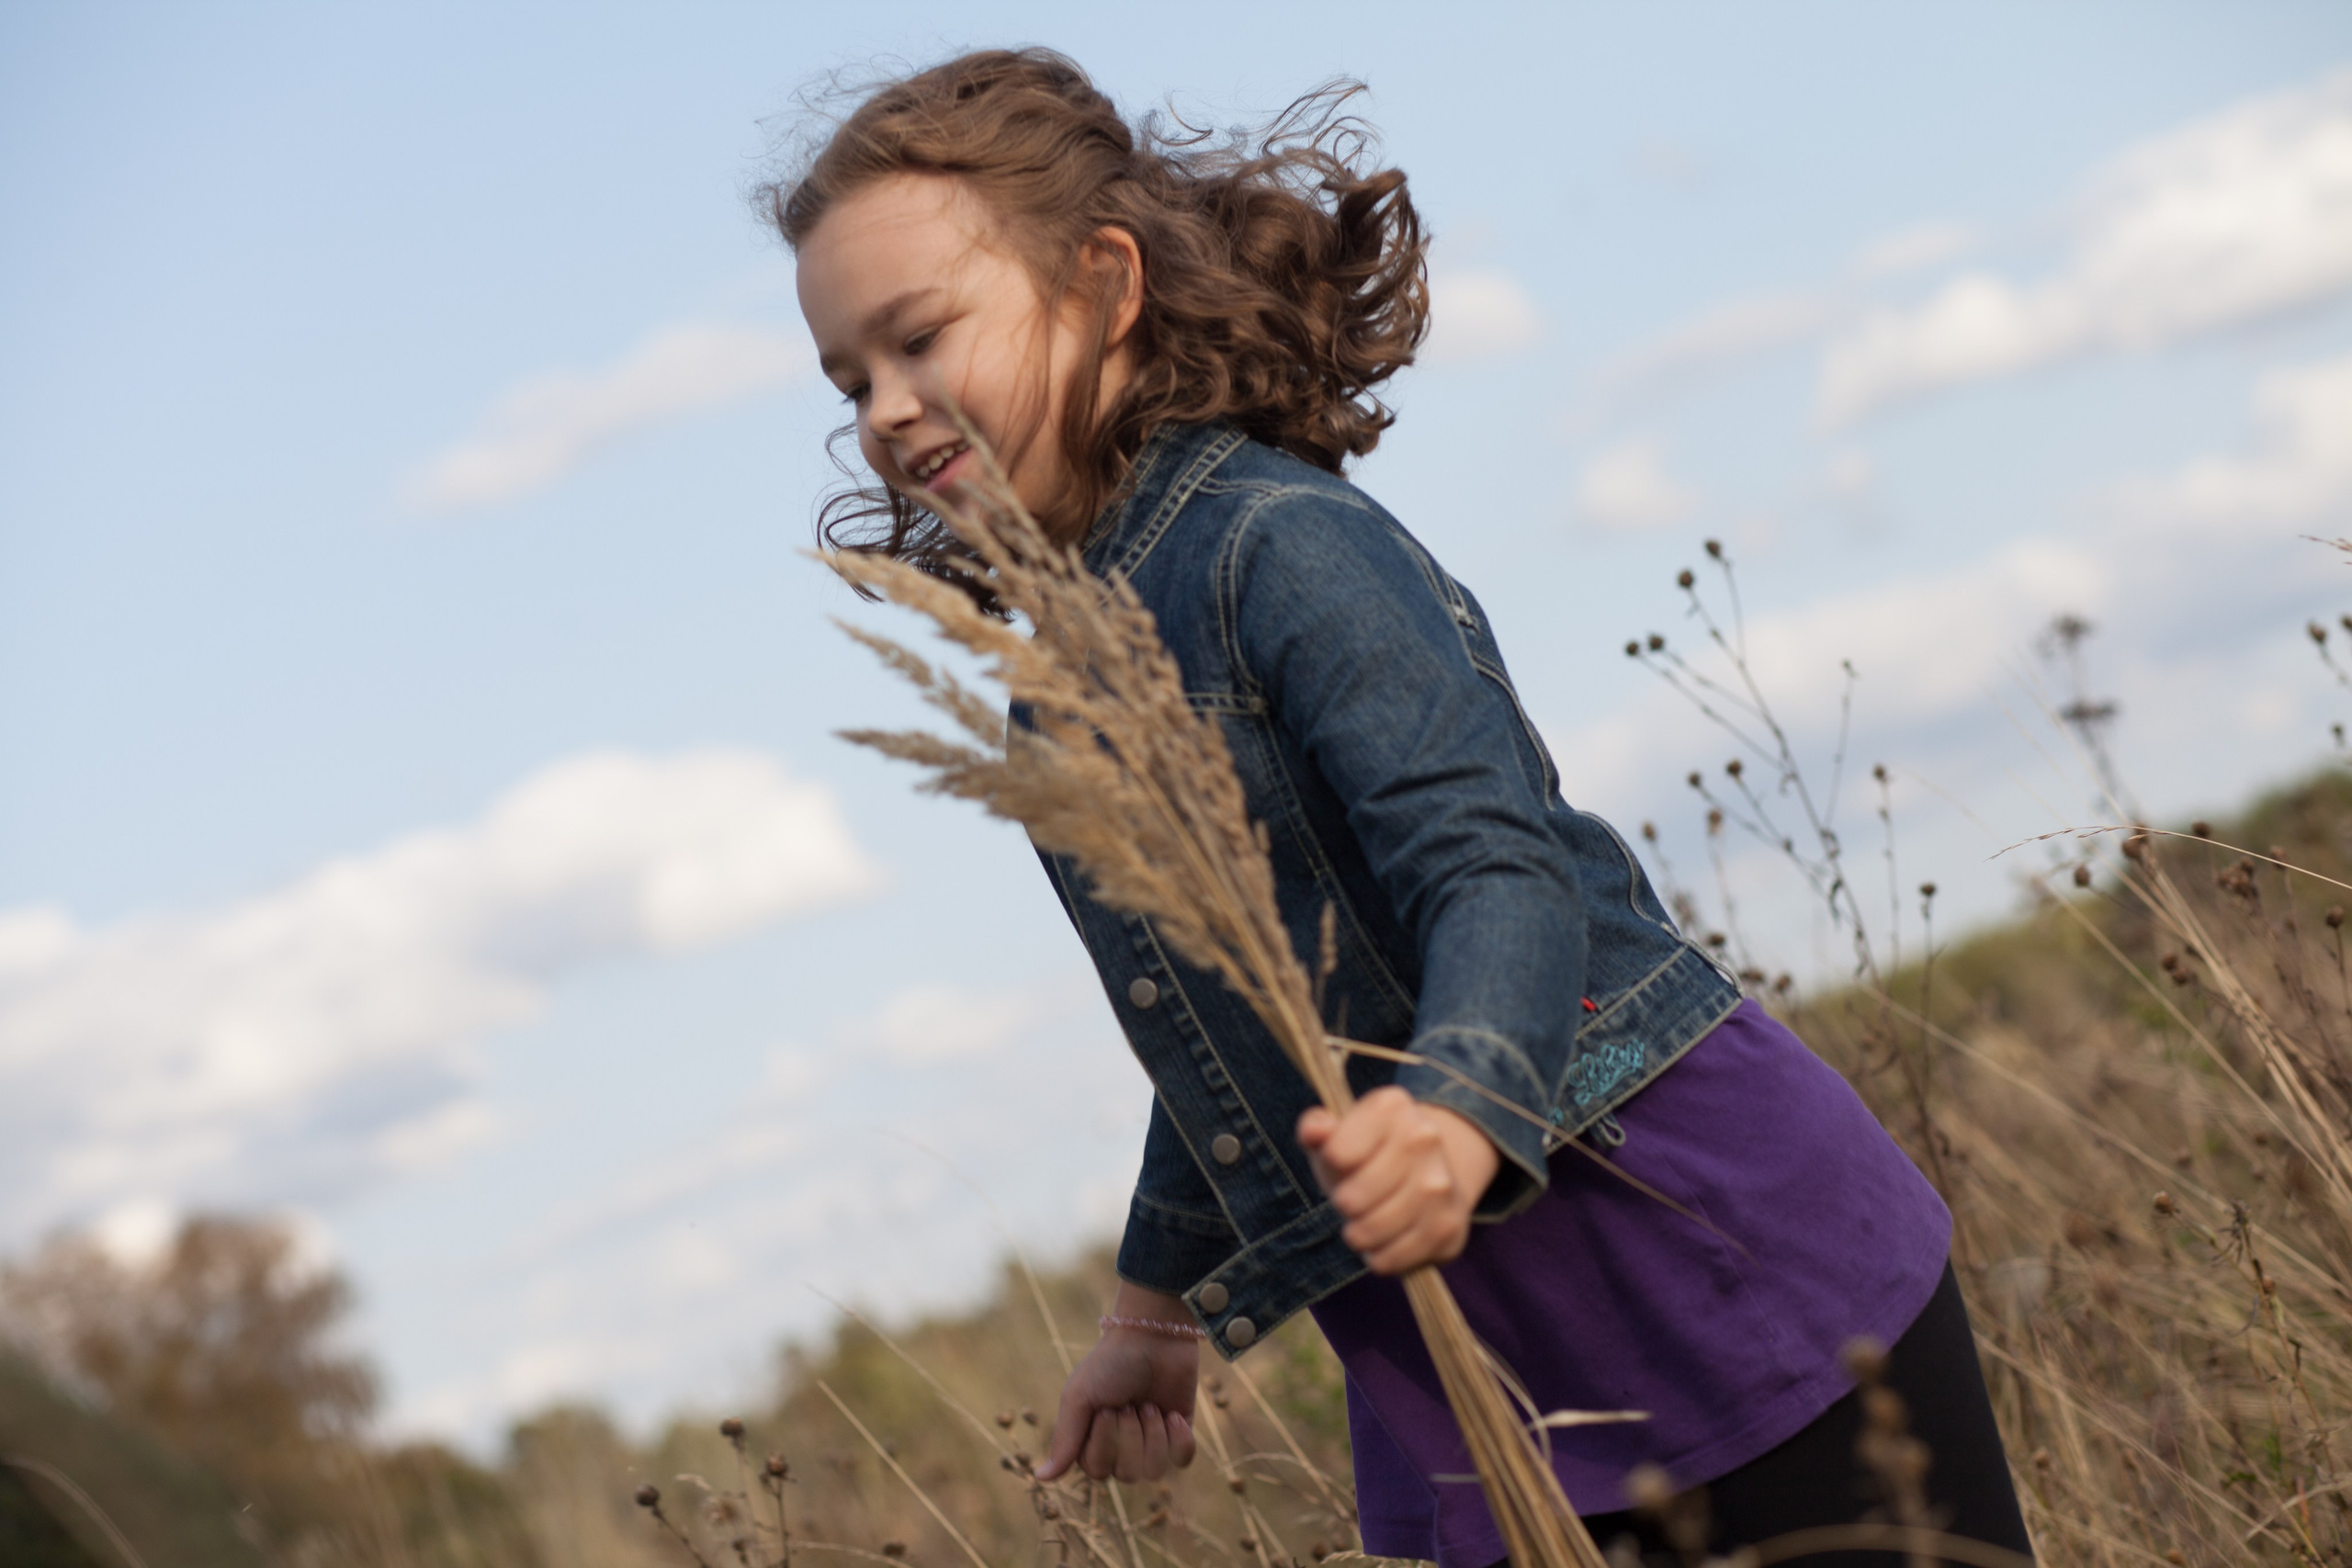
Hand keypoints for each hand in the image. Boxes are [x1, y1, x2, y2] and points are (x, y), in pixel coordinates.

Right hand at [1036, 1286, 1197, 1482]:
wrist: (1154, 1335)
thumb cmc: (1110, 1363)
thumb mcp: (1079, 1397)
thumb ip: (1065, 1440)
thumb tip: (1040, 1479)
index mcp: (1093, 1439)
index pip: (1098, 1470)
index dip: (1106, 1443)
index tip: (1107, 1408)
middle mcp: (1122, 1446)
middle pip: (1127, 1474)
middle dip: (1130, 1435)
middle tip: (1130, 1402)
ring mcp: (1152, 1440)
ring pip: (1155, 1471)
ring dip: (1153, 1433)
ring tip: (1150, 1404)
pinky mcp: (1180, 1433)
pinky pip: (1182, 1460)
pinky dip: (1178, 1437)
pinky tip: (1172, 1413)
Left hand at [1297, 1086, 1499, 1273]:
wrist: (1432, 1172)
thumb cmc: (1369, 1155)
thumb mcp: (1338, 1134)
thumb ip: (1316, 1129)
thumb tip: (1314, 1132)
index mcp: (1392, 1106)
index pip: (1336, 1154)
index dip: (1331, 1165)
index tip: (1343, 1162)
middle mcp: (1425, 1138)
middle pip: (1352, 1198)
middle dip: (1343, 1205)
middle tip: (1353, 1199)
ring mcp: (1442, 1184)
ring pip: (1371, 1232)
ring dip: (1358, 1235)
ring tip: (1365, 1222)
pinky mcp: (1449, 1228)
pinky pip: (1392, 1259)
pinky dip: (1380, 1257)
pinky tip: (1386, 1241)